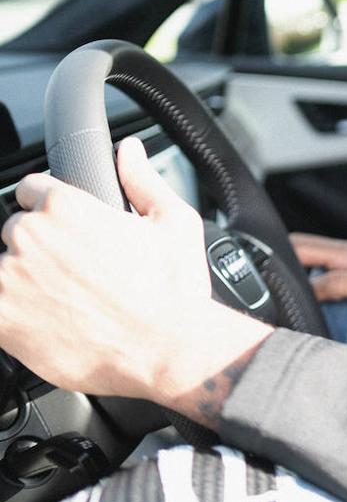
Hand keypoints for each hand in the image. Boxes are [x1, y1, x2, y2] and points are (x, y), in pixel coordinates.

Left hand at [0, 137, 270, 411]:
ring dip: (26, 283)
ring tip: (67, 305)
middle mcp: (31, 236)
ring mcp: (9, 278)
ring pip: (3, 270)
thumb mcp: (174, 223)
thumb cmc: (174, 290)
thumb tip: (130, 151)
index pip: (31, 190)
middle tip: (77, 276)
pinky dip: (14, 314)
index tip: (68, 233)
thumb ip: (142, 180)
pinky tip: (46, 322)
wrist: (166, 351)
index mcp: (67, 206)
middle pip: (16, 231)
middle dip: (41, 250)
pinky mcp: (1, 318)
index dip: (52, 209)